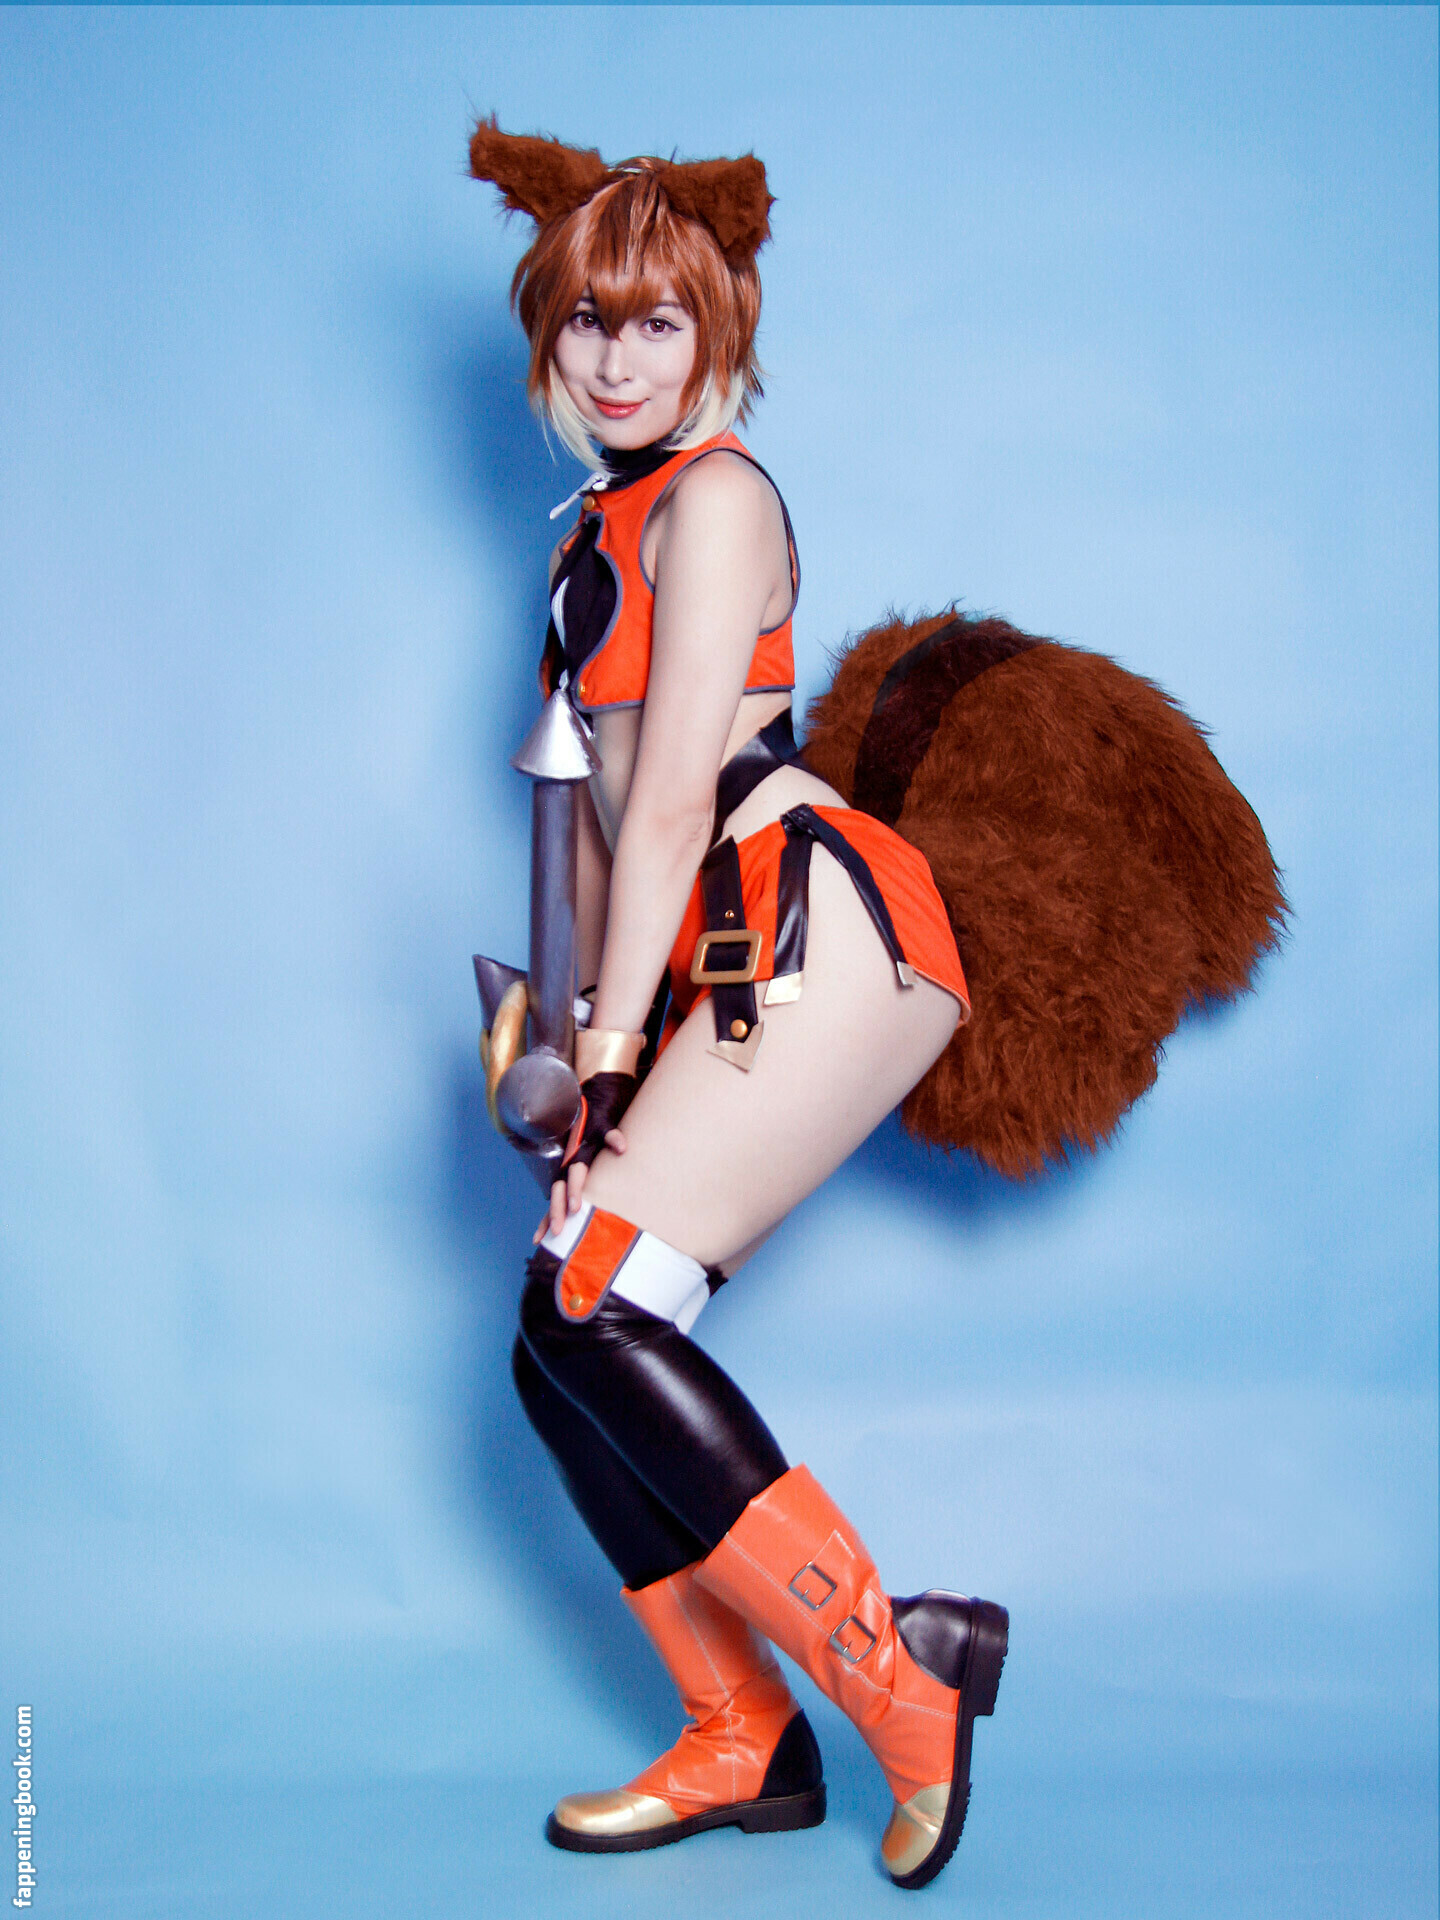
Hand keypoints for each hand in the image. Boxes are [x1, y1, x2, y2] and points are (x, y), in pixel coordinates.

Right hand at [534, 1126, 627, 1241]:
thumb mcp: (604, 1128)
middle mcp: (566, 1168)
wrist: (586, 1121)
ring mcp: (562, 1178)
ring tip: (546, 1239)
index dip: (574, 1190)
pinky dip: (545, 1221)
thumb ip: (612, 1136)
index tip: (576, 1208)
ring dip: (549, 1218)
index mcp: (578, 1155)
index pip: (575, 1174)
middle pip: (559, 1190)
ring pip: (553, 1199)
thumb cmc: (598, 1127)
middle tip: (559, 1229)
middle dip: (558, 1209)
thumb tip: (622, 1147)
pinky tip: (540, 1238)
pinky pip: (553, 1204)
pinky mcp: (563, 1187)